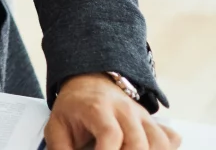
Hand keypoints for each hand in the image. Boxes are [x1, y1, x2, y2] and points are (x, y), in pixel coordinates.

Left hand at [45, 74, 180, 149]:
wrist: (88, 82)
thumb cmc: (73, 108)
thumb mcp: (57, 125)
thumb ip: (60, 149)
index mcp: (97, 108)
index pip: (110, 134)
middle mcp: (124, 109)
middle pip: (138, 142)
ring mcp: (141, 115)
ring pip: (158, 142)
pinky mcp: (152, 122)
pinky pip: (167, 139)